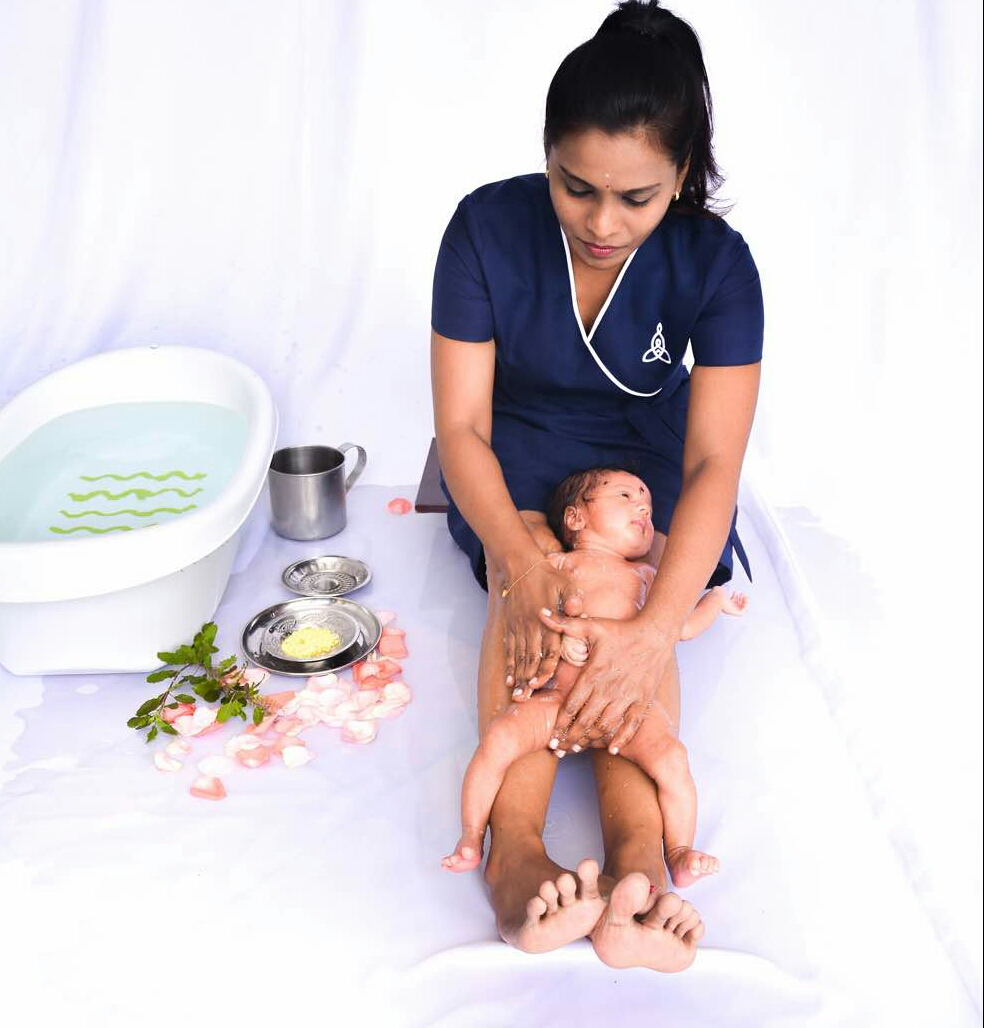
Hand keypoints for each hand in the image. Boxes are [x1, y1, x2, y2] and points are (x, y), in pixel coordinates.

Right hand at [502, 564, 581, 696]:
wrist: (518, 564)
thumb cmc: (546, 575)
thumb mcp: (565, 583)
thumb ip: (572, 599)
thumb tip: (580, 608)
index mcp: (546, 620)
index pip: (547, 649)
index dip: (544, 668)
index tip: (539, 684)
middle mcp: (531, 627)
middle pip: (530, 659)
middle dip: (528, 680)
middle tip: (525, 699)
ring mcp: (518, 628)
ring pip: (518, 657)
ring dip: (518, 677)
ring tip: (516, 695)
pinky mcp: (510, 627)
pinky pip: (509, 650)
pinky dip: (509, 665)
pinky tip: (509, 679)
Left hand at [538, 607, 672, 752]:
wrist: (655, 633)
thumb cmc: (621, 630)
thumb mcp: (592, 625)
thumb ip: (565, 624)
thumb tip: (541, 614)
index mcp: (593, 673)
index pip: (572, 705)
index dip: (560, 723)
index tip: (552, 736)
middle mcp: (609, 688)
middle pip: (585, 720)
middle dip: (571, 737)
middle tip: (559, 749)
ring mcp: (627, 696)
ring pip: (606, 725)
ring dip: (591, 740)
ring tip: (578, 749)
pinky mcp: (643, 700)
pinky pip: (631, 725)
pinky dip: (621, 738)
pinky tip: (612, 748)